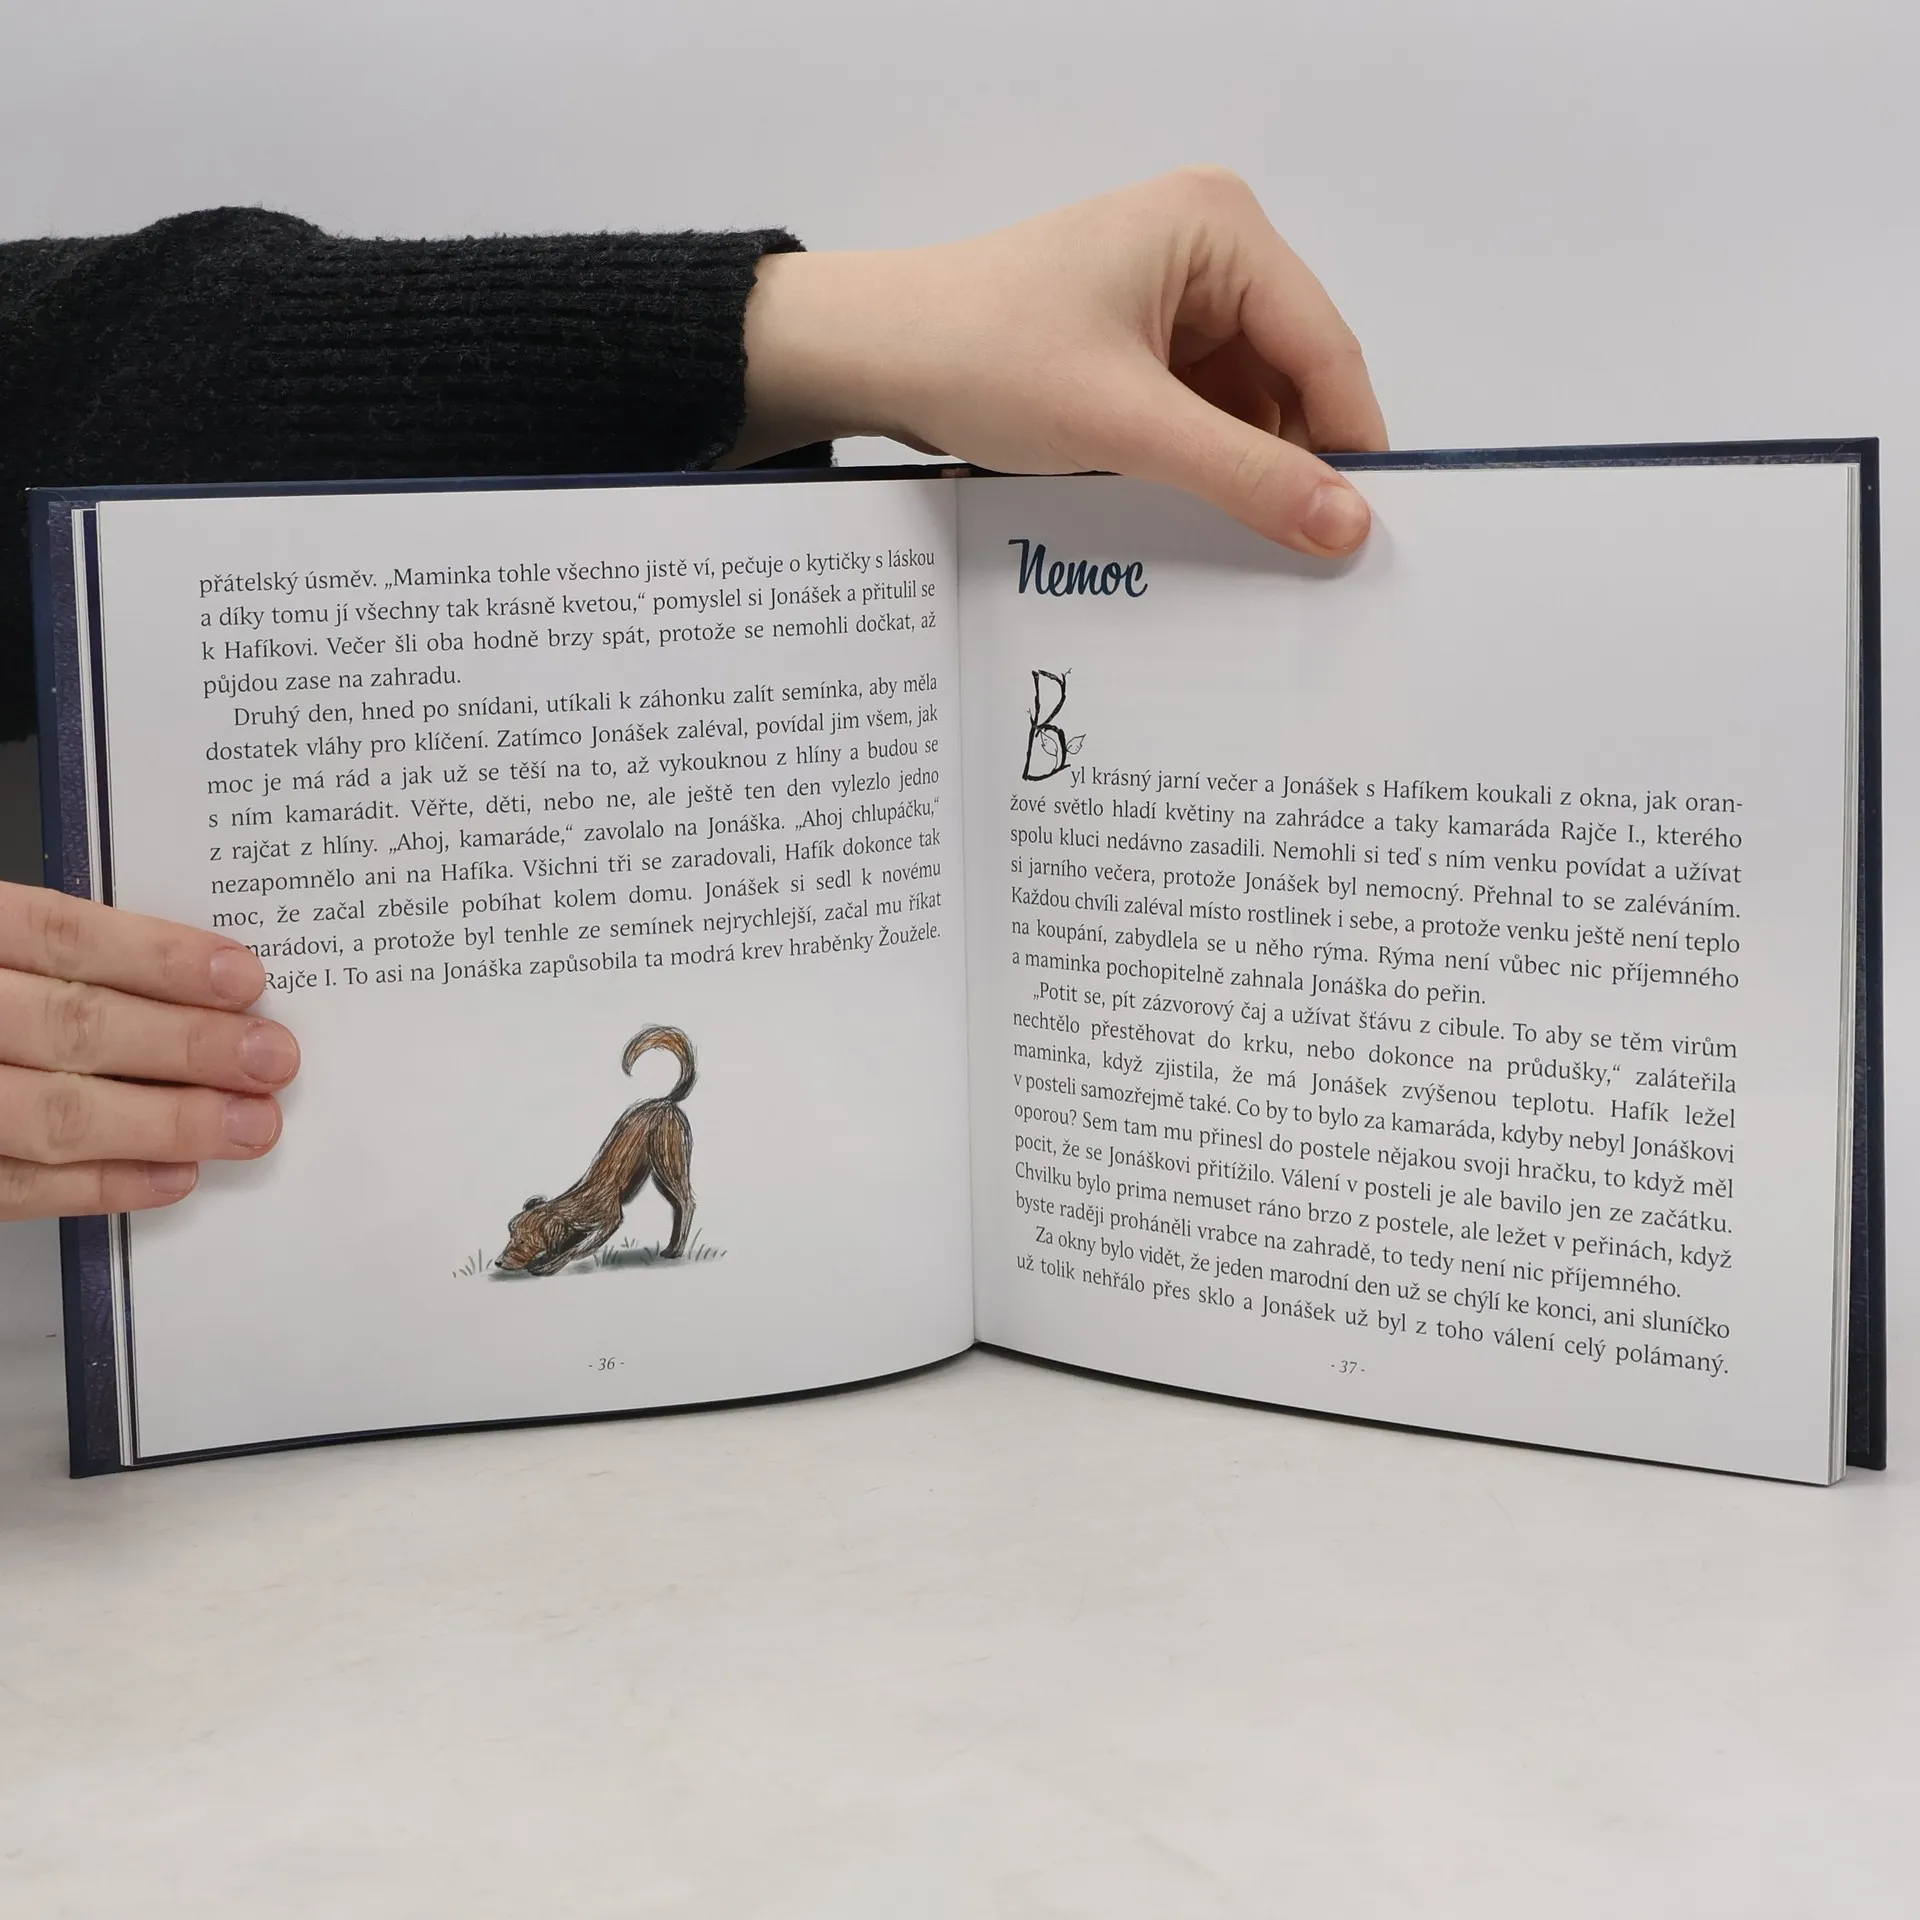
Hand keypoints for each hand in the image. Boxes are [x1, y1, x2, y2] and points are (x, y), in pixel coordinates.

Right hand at [0, 883, 297, 1220]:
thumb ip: (59, 957)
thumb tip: (196, 984)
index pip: (59, 936)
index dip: (157, 958)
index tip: (243, 979)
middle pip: (70, 1026)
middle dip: (186, 1047)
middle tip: (271, 1059)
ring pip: (51, 1114)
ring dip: (166, 1123)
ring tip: (249, 1124)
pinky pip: (15, 1187)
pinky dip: (102, 1185)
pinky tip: (174, 1175)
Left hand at [732, 167, 1386, 555]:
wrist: (873, 357)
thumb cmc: (981, 356)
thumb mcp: (1125, 425)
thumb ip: (1243, 475)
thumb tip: (1347, 524)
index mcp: (1221, 229)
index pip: (1325, 348)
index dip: (1351, 444)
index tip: (1366, 532)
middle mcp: (1210, 250)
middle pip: (1293, 378)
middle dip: (1293, 461)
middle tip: (1307, 558)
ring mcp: (1174, 297)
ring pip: (1249, 405)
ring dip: (1242, 471)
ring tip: (1242, 547)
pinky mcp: (1141, 343)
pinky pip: (1202, 414)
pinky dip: (1201, 465)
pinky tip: (1191, 516)